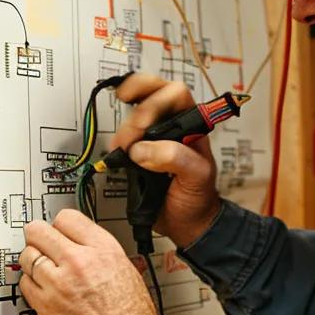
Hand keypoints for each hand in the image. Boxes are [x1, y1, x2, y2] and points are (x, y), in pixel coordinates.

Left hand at [19, 210, 159, 314]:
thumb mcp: (129, 273)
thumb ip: (104, 256)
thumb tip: (90, 248)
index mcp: (104, 250)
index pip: (67, 218)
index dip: (61, 225)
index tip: (58, 230)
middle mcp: (79, 261)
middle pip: (39, 231)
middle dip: (38, 236)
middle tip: (40, 243)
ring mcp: (58, 283)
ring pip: (28, 255)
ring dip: (32, 260)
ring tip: (41, 268)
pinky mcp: (44, 305)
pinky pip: (24, 282)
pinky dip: (30, 283)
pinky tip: (41, 288)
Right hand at [111, 73, 220, 250]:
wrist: (186, 223)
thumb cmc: (198, 198)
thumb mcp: (197, 177)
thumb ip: (177, 158)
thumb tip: (143, 149)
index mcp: (193, 125)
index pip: (175, 94)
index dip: (156, 99)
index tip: (142, 122)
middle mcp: (173, 125)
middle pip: (151, 92)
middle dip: (136, 110)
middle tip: (131, 134)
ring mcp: (154, 136)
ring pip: (134, 111)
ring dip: (125, 126)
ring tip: (123, 148)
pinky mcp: (137, 150)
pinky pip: (124, 134)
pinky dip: (116, 138)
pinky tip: (116, 150)